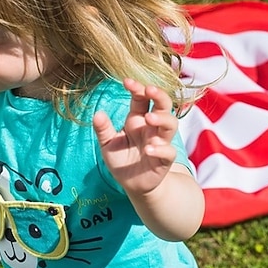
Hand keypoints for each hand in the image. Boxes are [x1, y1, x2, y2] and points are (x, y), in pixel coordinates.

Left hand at [92, 78, 178, 195]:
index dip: (137, 89)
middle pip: (163, 105)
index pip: (141, 99)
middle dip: (159, 95)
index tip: (127, 81)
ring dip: (162, 118)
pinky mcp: (164, 160)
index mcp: (137, 120)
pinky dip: (160, 149)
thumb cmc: (122, 161)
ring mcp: (160, 143)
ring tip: (149, 117)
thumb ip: (103, 130)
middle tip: (149, 89)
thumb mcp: (108, 145)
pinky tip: (149, 149)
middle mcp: (151, 128)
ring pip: (170, 125)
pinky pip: (168, 152)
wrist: (133, 185)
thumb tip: (97, 114)